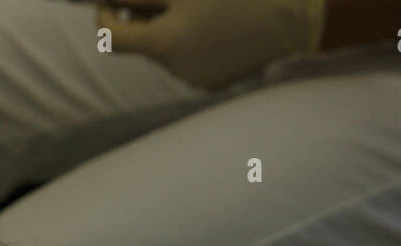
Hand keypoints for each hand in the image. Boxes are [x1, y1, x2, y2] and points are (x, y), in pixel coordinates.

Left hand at [98, 0, 325, 91]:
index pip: (109, 37)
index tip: (108, 1)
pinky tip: (219, 25)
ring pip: (166, 51)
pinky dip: (193, 41)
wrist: (298, 15)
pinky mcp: (213, 83)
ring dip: (170, 28)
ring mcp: (194, 79)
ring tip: (200, 6)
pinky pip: (190, 60)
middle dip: (141, 19)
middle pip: (140, 43)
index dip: (102, 14)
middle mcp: (175, 69)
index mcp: (165, 42)